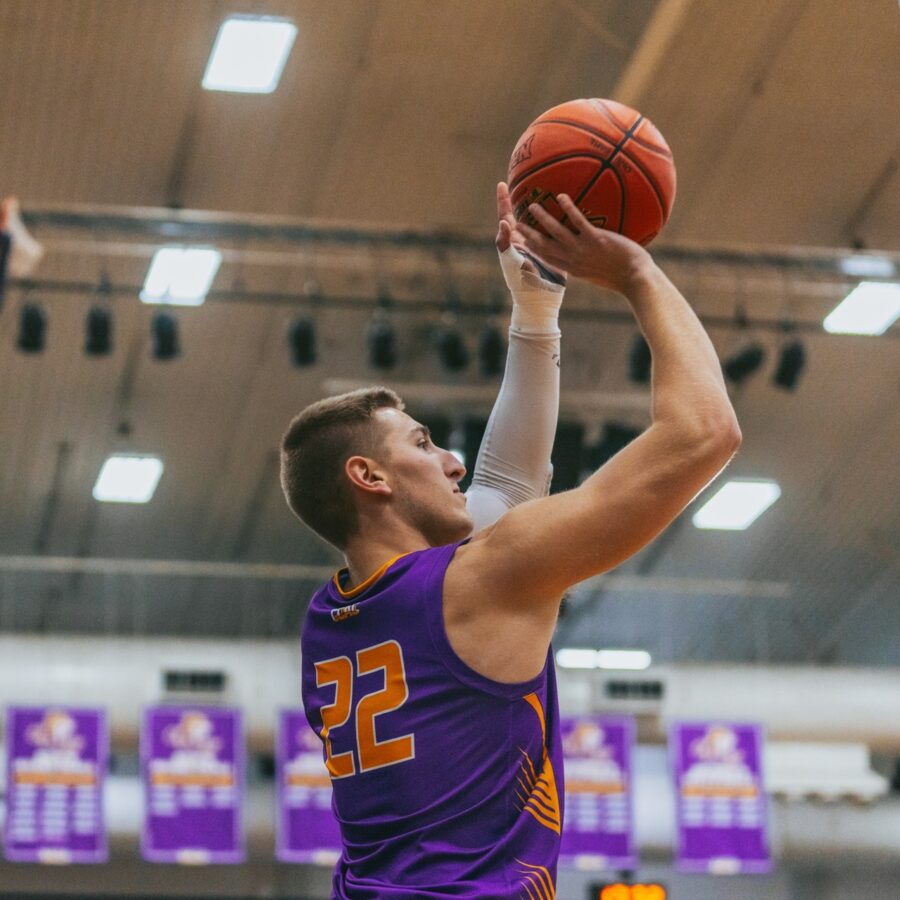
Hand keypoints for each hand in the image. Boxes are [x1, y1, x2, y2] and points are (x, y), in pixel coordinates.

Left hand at [495, 182, 564, 281]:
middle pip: (521, 215)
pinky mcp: (552, 251)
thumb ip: (505, 242)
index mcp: (513, 241)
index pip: (506, 216)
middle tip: (526, 180)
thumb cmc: (522, 281)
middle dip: (521, 199)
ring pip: (537, 222)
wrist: (539, 299)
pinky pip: (553, 232)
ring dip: (540, 207)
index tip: (502, 184)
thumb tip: (504, 221)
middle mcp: (524, 241)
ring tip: (544, 191)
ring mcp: (538, 246)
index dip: (503, 200)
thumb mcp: (512, 261)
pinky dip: (557, 221)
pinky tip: (564, 211)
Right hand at [517, 194, 652, 294]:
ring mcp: (583, 250)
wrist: (636, 279)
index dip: (533, 249)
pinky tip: (561, 197)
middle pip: (545, 246)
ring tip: (533, 206)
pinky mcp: (596, 240)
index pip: (548, 258)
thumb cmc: (623, 277)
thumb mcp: (599, 274)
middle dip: (529, 234)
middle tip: (517, 223)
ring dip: (543, 219)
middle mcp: (574, 260)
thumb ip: (589, 266)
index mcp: (574, 269)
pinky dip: (569, 209)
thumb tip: (587, 258)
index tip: (523, 241)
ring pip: (557, 232)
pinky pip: (579, 222)